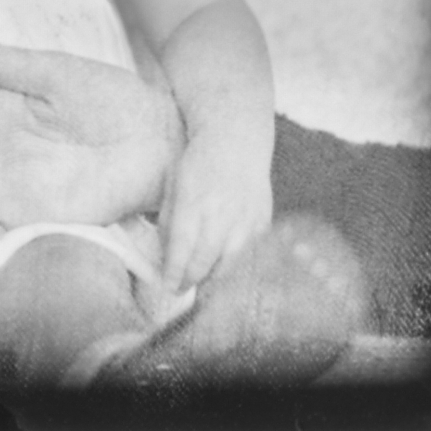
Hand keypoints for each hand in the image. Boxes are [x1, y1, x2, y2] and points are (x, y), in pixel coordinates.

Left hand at [160, 136, 272, 291]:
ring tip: (201, 281)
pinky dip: (233, 260)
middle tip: (180, 289)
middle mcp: (221, 214)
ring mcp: (246, 219)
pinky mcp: (262, 221)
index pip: (181, 251)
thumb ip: (169, 224)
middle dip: (190, 281)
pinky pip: (246, 252)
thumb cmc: (198, 163)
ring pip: (228, 265)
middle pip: (204, 263)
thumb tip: (167, 260)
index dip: (173, 274)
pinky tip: (222, 260)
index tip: (167, 287)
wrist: (236, 141)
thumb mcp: (174, 188)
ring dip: (212, 277)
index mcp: (194, 203)